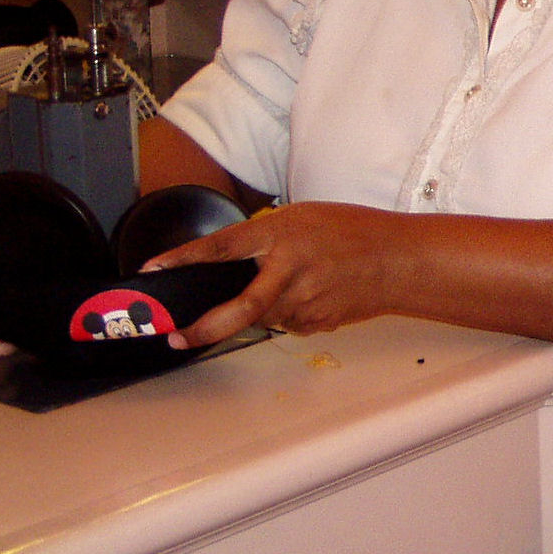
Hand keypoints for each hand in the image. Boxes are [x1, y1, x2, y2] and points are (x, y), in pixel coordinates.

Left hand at [144, 202, 411, 348]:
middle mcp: (289, 271)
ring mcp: (304, 301)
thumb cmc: (355, 232)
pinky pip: (287, 321)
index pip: (222, 248)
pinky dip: (288, 310)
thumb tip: (233, 263)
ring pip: (262, 315)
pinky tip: (314, 292)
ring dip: (261, 307)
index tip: (153, 270)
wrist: (399, 261)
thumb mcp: (303, 218)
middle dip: (204, 328)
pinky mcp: (316, 322)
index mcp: (282, 235)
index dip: (183, 259)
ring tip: (295, 282)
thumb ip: (266, 238)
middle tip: (177, 336)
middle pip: (238, 308)